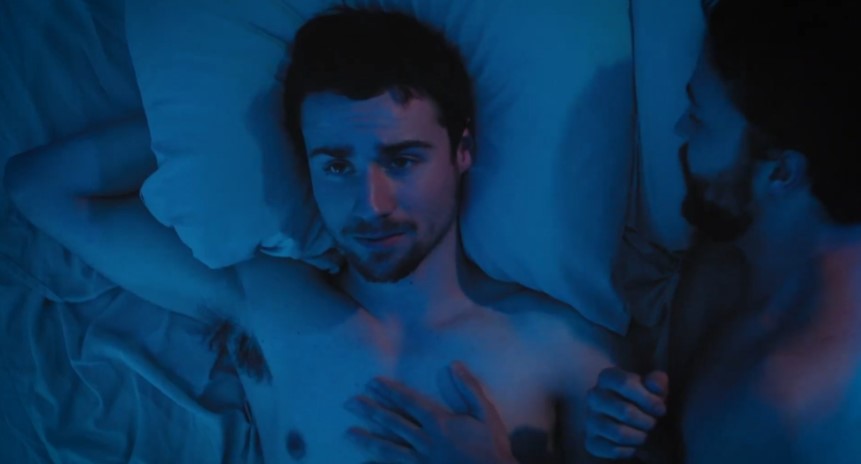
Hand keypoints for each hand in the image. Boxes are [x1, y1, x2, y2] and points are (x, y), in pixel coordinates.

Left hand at [344, 361, 516, 463]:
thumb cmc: (492, 446)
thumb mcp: (486, 413)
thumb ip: (469, 388)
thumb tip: (454, 364)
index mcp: (439, 423)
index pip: (408, 402)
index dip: (389, 391)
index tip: (372, 382)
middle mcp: (425, 441)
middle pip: (392, 423)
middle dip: (370, 411)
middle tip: (349, 403)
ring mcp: (421, 461)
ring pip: (388, 448)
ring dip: (367, 439)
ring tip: (348, 433)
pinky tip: (365, 462)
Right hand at [585, 368, 667, 458]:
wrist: (626, 420)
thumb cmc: (642, 401)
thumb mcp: (652, 389)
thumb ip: (657, 383)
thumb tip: (657, 383)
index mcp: (607, 377)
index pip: (626, 384)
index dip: (648, 399)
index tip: (661, 409)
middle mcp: (594, 396)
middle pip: (625, 411)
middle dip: (647, 421)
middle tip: (652, 423)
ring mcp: (590, 419)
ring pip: (619, 433)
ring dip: (639, 437)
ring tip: (644, 434)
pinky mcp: (591, 441)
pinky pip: (613, 450)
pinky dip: (629, 450)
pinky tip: (632, 444)